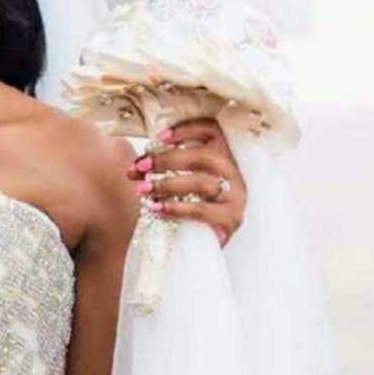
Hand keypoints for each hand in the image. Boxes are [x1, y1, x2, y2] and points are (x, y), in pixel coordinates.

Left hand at [125, 118, 246, 246]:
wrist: (205, 245)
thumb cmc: (192, 207)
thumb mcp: (184, 183)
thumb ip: (169, 169)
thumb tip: (138, 165)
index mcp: (224, 156)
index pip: (211, 130)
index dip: (186, 129)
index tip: (158, 137)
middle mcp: (233, 173)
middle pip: (203, 156)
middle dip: (167, 159)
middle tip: (140, 166)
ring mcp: (235, 196)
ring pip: (201, 183)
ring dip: (167, 184)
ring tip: (142, 189)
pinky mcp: (230, 219)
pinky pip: (200, 210)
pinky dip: (175, 208)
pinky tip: (156, 208)